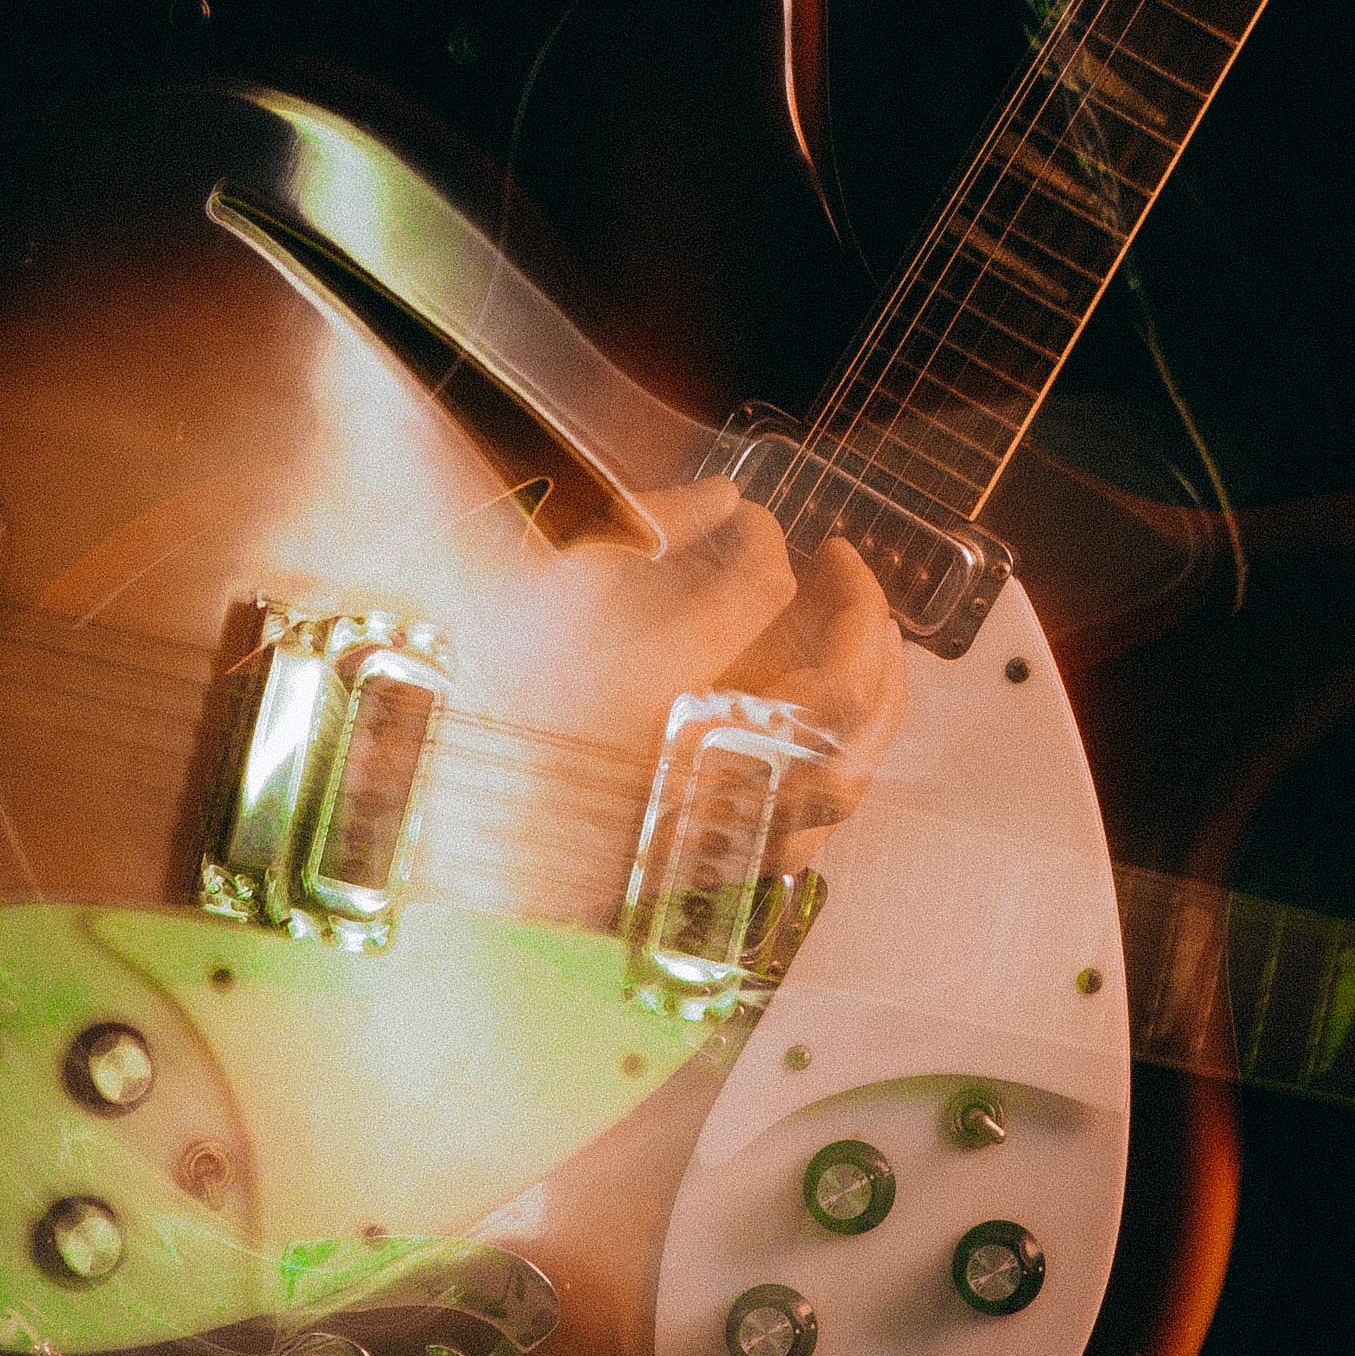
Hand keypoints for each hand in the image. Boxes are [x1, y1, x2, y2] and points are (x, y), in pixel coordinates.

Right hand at [466, 479, 906, 831]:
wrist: (476, 817)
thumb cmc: (509, 695)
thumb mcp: (565, 583)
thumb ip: (651, 522)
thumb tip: (727, 496)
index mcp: (654, 683)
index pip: (760, 587)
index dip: (767, 541)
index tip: (755, 525)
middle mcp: (703, 762)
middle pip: (839, 681)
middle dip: (859, 604)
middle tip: (842, 560)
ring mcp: (725, 822)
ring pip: (848, 758)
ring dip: (879, 682)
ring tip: (874, 630)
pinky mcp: (732, 859)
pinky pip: (826, 813)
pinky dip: (855, 755)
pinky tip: (853, 716)